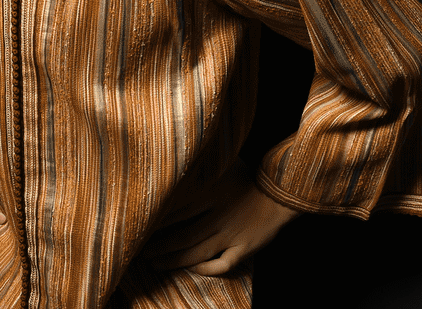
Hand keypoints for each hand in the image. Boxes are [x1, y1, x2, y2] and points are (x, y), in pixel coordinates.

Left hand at [143, 162, 300, 276]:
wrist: (280, 195)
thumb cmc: (249, 177)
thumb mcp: (225, 164)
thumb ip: (204, 163)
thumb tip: (180, 151)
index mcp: (212, 195)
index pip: (177, 212)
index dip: (157, 223)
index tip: (141, 227)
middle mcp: (219, 217)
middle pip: (183, 237)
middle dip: (160, 247)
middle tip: (142, 252)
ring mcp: (231, 235)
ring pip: (197, 254)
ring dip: (174, 261)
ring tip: (156, 265)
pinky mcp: (243, 249)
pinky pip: (222, 265)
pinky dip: (207, 269)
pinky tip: (194, 268)